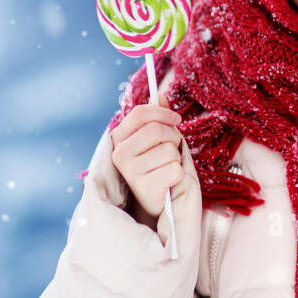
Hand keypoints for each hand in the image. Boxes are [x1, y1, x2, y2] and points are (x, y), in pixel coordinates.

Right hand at [109, 91, 186, 224]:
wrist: (155, 201)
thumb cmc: (156, 166)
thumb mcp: (155, 140)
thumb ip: (156, 118)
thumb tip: (159, 96)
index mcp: (119, 138)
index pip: (140, 113)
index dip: (163, 113)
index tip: (176, 119)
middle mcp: (119, 154)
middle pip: (156, 130)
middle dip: (173, 137)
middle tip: (173, 148)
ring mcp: (130, 172)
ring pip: (168, 150)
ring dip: (176, 157)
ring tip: (167, 166)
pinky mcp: (145, 188)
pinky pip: (174, 169)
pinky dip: (178, 173)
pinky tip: (168, 180)